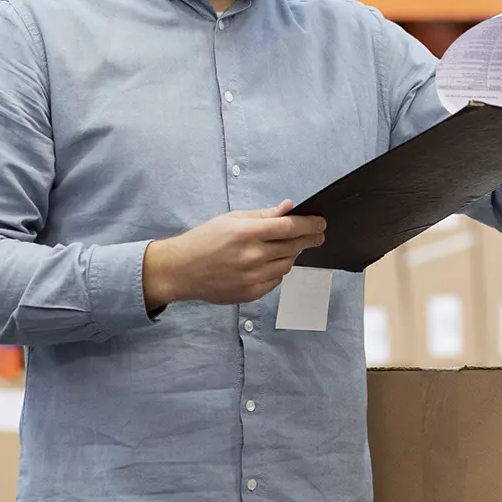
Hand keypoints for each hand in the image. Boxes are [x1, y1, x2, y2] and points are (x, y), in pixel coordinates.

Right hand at [143, 200, 325, 306]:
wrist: (181, 270)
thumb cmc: (204, 240)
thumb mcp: (232, 219)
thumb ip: (263, 215)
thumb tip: (288, 208)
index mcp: (247, 233)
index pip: (290, 227)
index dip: (310, 224)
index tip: (321, 223)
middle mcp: (252, 256)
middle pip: (294, 246)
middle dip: (309, 239)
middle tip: (317, 234)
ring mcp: (252, 277)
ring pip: (288, 265)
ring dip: (292, 254)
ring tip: (288, 247)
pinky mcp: (251, 293)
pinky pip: (276, 281)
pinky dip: (277, 270)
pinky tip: (269, 263)